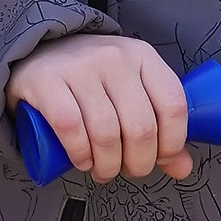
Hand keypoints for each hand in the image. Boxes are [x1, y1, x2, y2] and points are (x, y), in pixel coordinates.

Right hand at [7, 33, 192, 183]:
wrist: (39, 51)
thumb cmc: (92, 76)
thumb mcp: (131, 90)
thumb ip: (160, 126)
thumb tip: (182, 168)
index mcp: (143, 57)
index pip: (173, 105)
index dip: (172, 143)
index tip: (160, 158)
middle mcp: (115, 58)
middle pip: (140, 128)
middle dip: (138, 163)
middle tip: (128, 169)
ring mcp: (80, 68)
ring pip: (106, 134)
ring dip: (108, 165)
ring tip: (103, 169)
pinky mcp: (47, 81)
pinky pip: (71, 129)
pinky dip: (80, 154)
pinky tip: (82, 160)